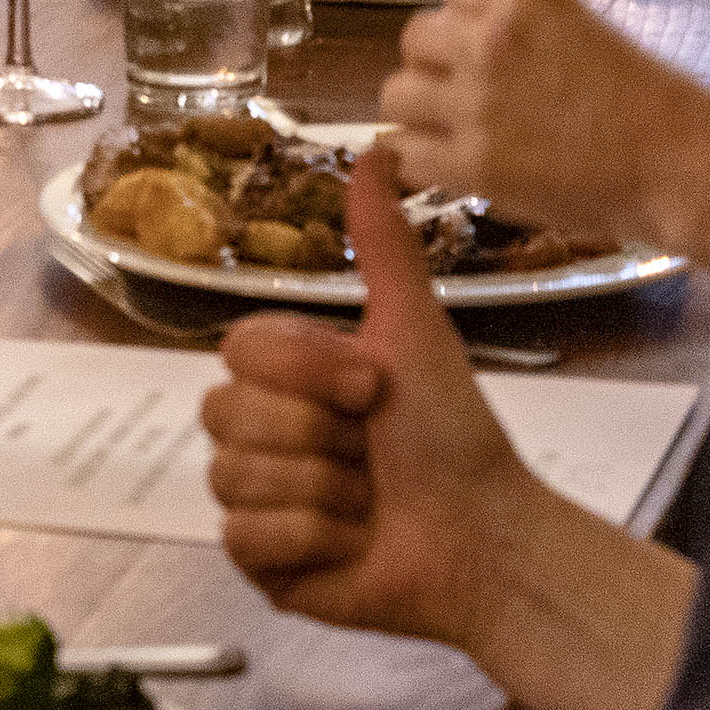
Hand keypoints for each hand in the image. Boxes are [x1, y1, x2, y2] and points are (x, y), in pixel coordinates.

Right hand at [202, 147, 544, 652]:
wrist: (485, 539)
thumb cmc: (454, 437)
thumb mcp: (414, 331)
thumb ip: (382, 245)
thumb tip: (374, 147)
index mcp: (286, 378)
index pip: (238, 350)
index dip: (306, 371)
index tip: (372, 389)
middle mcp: (258, 434)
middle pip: (224, 414)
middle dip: (317, 436)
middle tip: (370, 451)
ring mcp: (253, 499)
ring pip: (233, 477)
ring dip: (322, 492)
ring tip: (368, 503)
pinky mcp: (258, 562)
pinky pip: (245, 537)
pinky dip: (311, 539)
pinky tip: (351, 544)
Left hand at [379, 0, 709, 265]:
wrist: (681, 166)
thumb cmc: (651, 105)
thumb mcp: (586, 31)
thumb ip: (524, 29)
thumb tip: (472, 40)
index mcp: (524, 2)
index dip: (459, 32)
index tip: (474, 57)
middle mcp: (491, 41)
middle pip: (414, 41)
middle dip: (431, 68)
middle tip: (457, 98)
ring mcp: (476, 102)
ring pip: (396, 96)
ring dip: (417, 115)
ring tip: (449, 135)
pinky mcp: (472, 162)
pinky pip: (404, 154)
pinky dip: (420, 164)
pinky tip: (448, 169)